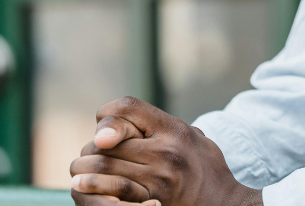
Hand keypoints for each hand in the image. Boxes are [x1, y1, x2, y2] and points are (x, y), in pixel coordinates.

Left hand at [70, 96, 261, 205]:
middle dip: (93, 146)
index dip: (107, 115)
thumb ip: (162, 127)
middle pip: (109, 139)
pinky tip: (82, 185)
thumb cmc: (207, 168)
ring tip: (81, 171)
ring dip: (85, 167)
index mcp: (175, 130)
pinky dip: (92, 186)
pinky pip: (111, 190)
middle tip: (90, 153)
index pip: (127, 107)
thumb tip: (117, 123)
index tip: (104, 130)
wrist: (224, 204)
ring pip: (103, 164)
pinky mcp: (151, 200)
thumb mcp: (193, 137)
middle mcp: (166, 151)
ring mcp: (158, 178)